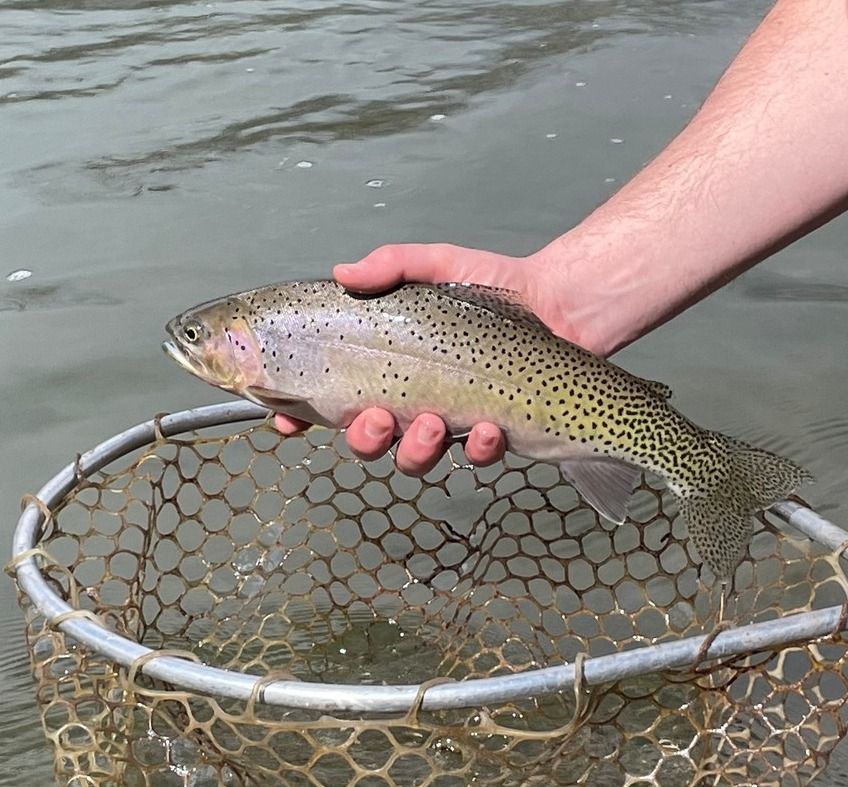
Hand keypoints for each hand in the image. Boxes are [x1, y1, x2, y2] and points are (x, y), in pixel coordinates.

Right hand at [275, 242, 587, 473]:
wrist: (562, 304)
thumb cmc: (496, 288)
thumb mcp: (439, 265)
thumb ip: (392, 266)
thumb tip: (343, 271)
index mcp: (387, 366)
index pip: (330, 396)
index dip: (301, 413)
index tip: (286, 418)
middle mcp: (410, 401)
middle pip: (366, 440)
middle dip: (364, 438)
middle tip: (379, 417)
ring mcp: (450, 423)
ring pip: (413, 459)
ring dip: (416, 449)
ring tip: (436, 422)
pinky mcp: (492, 435)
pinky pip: (475, 458)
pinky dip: (480, 447)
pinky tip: (490, 427)